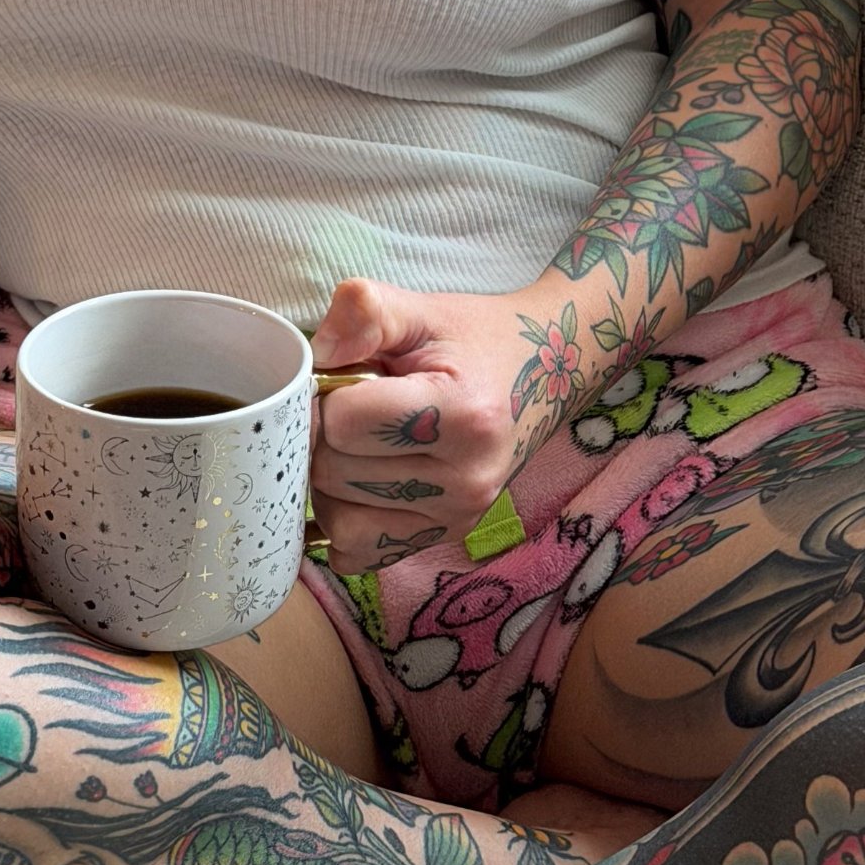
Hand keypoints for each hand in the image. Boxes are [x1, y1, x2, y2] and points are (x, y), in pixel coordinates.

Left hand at [308, 277, 540, 575]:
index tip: (352, 375)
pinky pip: (357, 553)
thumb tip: (320, 350)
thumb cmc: (472, 340)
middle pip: (333, 471)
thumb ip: (367, 310)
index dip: (329, 392)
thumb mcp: (423, 310)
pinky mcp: (444, 538)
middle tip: (359, 405)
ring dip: (330, 479)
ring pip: (337, 518)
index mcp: (462, 415)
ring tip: (363, 441)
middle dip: (327, 433)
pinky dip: (345, 521)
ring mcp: (457, 518)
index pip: (342, 422)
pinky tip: (361, 484)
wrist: (544, 374)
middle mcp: (466, 480)